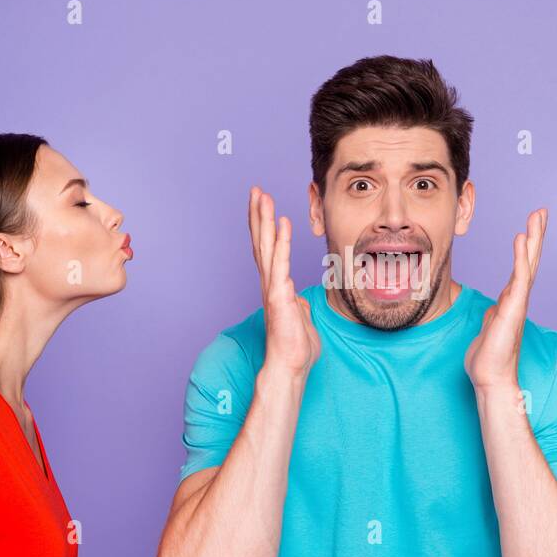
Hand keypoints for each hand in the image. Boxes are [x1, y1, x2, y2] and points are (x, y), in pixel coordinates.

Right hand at [249, 186, 320, 377]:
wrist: (290, 366)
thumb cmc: (296, 347)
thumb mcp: (299, 318)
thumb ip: (296, 303)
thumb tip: (296, 298)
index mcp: (274, 286)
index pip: (267, 250)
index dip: (264, 226)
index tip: (262, 205)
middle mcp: (269, 283)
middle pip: (261, 242)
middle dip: (258, 214)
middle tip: (256, 190)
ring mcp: (272, 288)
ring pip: (267, 247)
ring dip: (264, 220)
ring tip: (262, 196)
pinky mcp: (279, 295)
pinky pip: (281, 263)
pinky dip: (282, 241)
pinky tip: (282, 222)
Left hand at [465, 208, 546, 390]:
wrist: (491, 378)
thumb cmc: (488, 358)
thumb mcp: (489, 328)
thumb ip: (495, 314)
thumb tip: (496, 307)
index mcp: (511, 302)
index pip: (522, 268)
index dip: (527, 246)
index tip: (530, 226)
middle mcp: (517, 299)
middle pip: (530, 260)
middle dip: (536, 235)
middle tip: (542, 212)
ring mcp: (517, 303)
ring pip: (528, 264)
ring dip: (533, 239)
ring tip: (537, 217)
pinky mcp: (513, 309)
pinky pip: (518, 277)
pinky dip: (521, 257)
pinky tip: (521, 238)